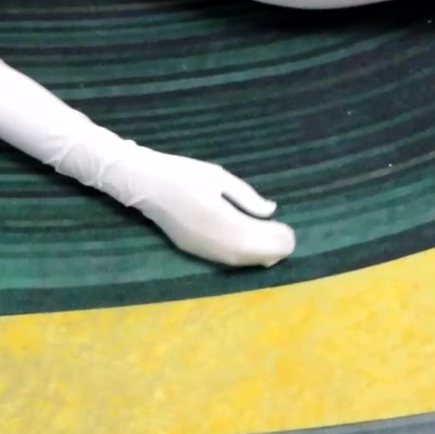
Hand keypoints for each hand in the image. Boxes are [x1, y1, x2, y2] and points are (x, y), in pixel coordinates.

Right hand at [118, 147, 296, 266]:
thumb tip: (271, 211)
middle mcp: (208, 238)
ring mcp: (198, 248)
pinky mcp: (190, 250)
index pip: (254, 235)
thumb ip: (247, 197)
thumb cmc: (183, 173)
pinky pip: (223, 260)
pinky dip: (243, 257)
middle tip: (289, 240)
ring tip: (277, 247)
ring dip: (259, 256)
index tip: (290, 231)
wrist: (144, 183)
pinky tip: (254, 251)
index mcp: (216, 215)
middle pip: (248, 252)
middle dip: (271, 249)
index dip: (275, 238)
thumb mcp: (219, 177)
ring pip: (236, 260)